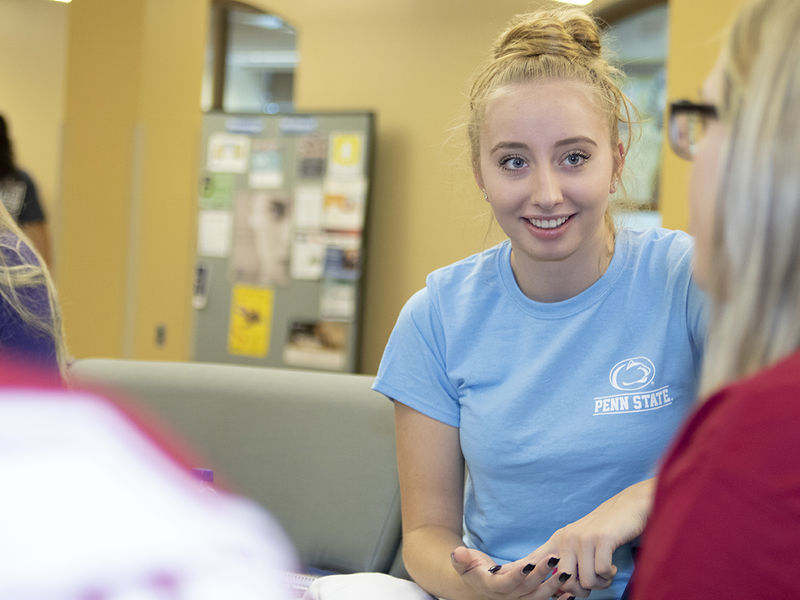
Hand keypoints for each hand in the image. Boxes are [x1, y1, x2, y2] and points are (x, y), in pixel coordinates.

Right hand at [450, 546, 576, 599]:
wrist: (477, 581)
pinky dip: (558, 598)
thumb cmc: (471, 567)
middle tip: (554, 559)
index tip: (528, 563)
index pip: (506, 583)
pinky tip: (571, 591)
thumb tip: (457, 553)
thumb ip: (461, 559)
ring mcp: (518, 599)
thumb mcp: (463, 561)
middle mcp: (507, 597)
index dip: (517, 575)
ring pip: (538, 596)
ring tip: (566, 572)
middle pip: (527, 589)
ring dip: (554, 586)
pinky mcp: (528, 598)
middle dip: (541, 574)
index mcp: (491, 587)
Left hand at [518, 479, 653, 594]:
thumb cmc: (604, 532)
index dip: (517, 571)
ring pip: (585, 582)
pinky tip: (612, 564)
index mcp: (557, 541)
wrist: (628, 507)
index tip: (495, 574)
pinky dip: (609, 575)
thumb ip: (567, 564)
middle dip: (582, 590)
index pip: (533, 560)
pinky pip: (601, 573)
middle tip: (595, 580)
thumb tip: (560, 591)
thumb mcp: (579, 545)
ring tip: (605, 571)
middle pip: (564, 582)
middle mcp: (566, 539)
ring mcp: (582, 539)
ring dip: (600, 583)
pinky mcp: (601, 539)